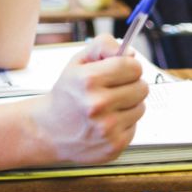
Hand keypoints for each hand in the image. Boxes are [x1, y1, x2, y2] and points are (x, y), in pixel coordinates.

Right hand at [31, 34, 147, 165]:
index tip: (124, 68)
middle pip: (142, 87)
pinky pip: (135, 126)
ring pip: (141, 107)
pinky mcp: (114, 145)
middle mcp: (98, 104)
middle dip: (132, 84)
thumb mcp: (77, 62)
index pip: (132, 67)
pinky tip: (108, 120)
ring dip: (129, 104)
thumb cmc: (66, 94)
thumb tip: (130, 53)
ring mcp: (107, 127)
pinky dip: (124, 122)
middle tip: (116, 87)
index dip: (130, 65)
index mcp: (88, 80)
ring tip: (110, 105)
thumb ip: (103, 47)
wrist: (50, 130)